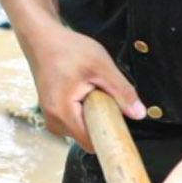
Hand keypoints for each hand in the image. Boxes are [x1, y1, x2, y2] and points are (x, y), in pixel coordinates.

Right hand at [20, 23, 142, 151]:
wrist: (41, 39)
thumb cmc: (67, 49)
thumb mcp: (101, 66)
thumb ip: (122, 91)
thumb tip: (140, 113)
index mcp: (63, 113)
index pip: (93, 143)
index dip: (110, 137)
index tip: (122, 124)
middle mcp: (54, 122)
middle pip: (88, 138)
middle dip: (102, 122)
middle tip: (106, 96)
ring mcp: (51, 119)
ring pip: (83, 130)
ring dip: (94, 116)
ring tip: (92, 90)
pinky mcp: (53, 114)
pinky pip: (76, 122)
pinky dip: (85, 112)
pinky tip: (85, 92)